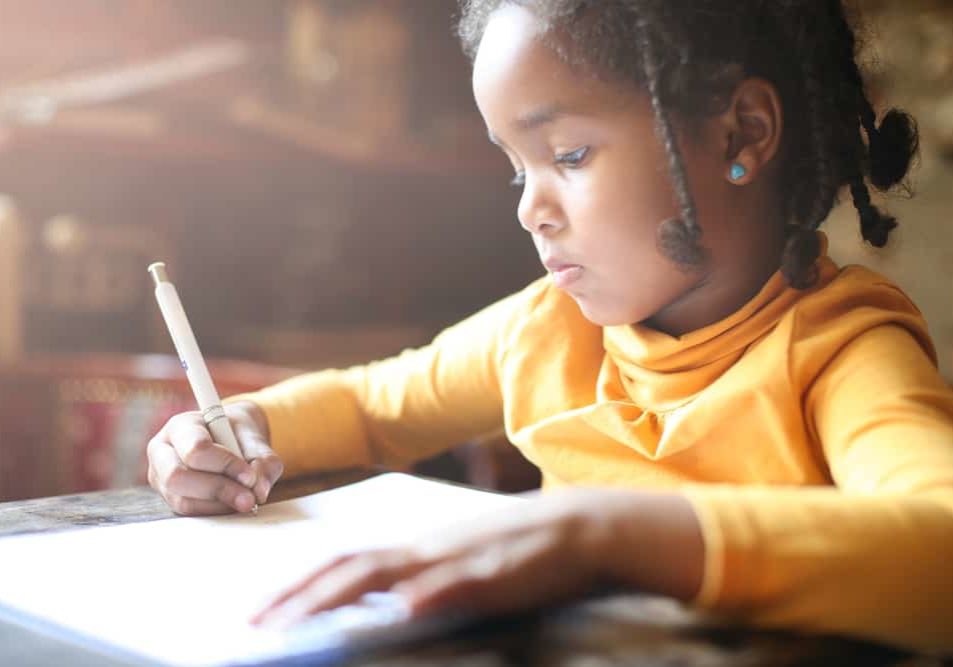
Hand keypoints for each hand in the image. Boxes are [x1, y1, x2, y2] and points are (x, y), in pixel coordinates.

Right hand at [147, 400, 283, 515]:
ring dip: (219, 504)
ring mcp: (160, 477)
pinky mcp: (169, 498)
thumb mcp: (255, 439)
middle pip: (178, 477)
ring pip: (182, 500)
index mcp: (181, 426)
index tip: (250, 475)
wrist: (230, 438)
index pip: (195, 448)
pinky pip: (188, 512)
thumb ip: (262, 460)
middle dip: (218, 489)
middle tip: (249, 498)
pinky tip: (232, 503)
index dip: (224, 465)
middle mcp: (162, 451)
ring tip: (245, 500)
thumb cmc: (238, 434)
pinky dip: (214, 511)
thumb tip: (258, 491)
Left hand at [252, 490, 624, 629]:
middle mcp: (426, 550)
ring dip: (336, 595)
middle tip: (255, 621)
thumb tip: (387, 601)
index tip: (265, 606)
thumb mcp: (463, 563)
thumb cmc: (520, 549)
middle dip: (298, 594)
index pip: (348, 562)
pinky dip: (424, 595)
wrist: (579, 527)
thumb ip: (425, 579)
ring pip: (386, 574)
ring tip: (296, 620)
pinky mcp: (491, 573)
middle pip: (351, 567)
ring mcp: (455, 560)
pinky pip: (453, 584)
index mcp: (418, 549)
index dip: (302, 583)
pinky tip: (402, 610)